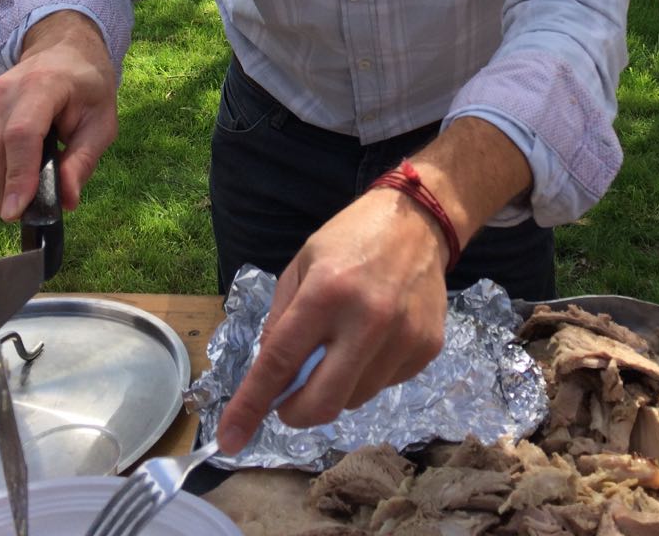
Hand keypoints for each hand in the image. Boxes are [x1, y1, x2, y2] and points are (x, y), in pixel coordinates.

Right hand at [0, 11, 117, 220]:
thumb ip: (84, 161)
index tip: (17, 212)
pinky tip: (20, 161)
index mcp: (42, 86)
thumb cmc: (87, 88)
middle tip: (30, 213)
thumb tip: (66, 201)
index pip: (21, 135)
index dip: (18, 176)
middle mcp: (4, 92)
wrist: (63, 51)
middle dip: (4, 195)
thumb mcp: (102, 123)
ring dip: (0, 187)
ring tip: (31, 185)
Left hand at [215, 186, 450, 454]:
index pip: (280, 362)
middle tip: (289, 397)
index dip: (252, 404)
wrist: (418, 219)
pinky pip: (385, 385)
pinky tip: (374, 338)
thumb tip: (270, 376)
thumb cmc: (351, 238)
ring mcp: (403, 338)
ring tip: (342, 346)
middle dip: (295, 412)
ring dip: (335, 387)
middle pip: (322, 403)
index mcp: (326, 292)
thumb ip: (281, 320)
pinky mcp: (427, 348)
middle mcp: (367, 320)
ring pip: (354, 400)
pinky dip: (368, 374)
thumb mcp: (302, 264)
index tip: (230, 438)